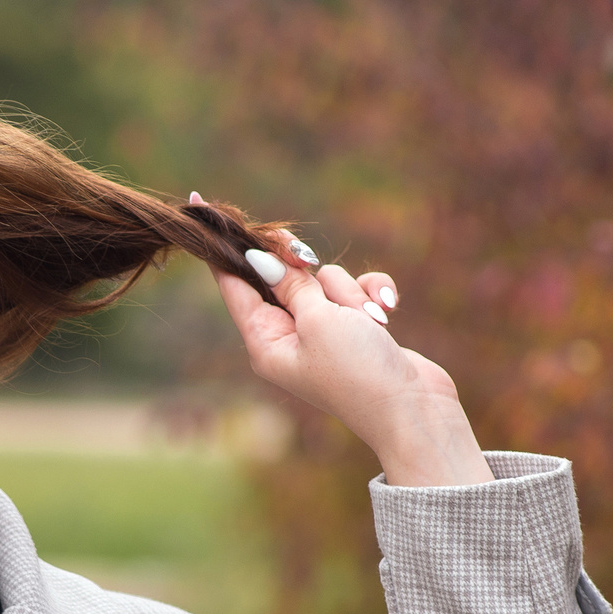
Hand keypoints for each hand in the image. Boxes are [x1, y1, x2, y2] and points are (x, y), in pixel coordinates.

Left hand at [211, 234, 493, 487]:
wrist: (414, 409)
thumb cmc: (357, 370)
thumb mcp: (317, 321)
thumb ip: (291, 285)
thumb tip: (262, 259)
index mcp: (264, 342)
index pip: (233, 284)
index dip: (220, 247)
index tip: (198, 205)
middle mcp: (288, 337)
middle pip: (284, 277)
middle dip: (310, 277)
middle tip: (312, 270)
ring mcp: (324, 332)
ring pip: (326, 280)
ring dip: (349, 293)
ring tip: (366, 323)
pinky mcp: (356, 328)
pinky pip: (356, 290)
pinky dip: (372, 297)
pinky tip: (388, 315)